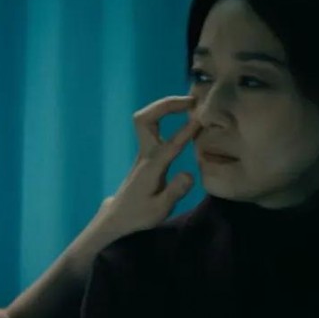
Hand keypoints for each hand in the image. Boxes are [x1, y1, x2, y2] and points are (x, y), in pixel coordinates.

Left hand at [99, 95, 200, 236]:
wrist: (118, 216)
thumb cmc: (139, 215)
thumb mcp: (159, 210)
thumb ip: (174, 192)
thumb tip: (189, 174)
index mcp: (150, 167)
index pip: (169, 144)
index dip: (185, 131)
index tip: (200, 120)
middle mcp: (145, 154)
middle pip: (145, 119)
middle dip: (166, 106)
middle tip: (190, 101)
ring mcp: (143, 151)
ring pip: (146, 119)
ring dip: (165, 107)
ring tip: (189, 103)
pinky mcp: (146, 152)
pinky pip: (152, 126)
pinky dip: (165, 114)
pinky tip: (181, 114)